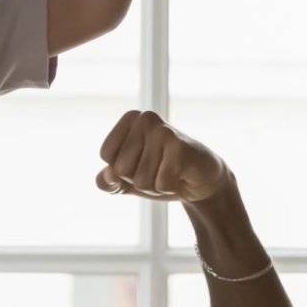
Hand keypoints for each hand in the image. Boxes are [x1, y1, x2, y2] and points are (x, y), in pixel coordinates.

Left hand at [95, 109, 227, 202]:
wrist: (200, 181)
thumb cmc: (160, 174)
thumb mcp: (127, 181)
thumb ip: (107, 182)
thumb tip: (107, 175)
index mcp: (131, 119)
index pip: (106, 154)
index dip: (121, 169)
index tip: (141, 163)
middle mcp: (145, 118)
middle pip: (120, 169)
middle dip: (138, 180)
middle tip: (158, 169)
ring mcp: (163, 131)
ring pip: (140, 180)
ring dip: (155, 186)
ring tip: (169, 173)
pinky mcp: (180, 148)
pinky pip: (160, 184)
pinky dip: (169, 188)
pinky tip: (180, 176)